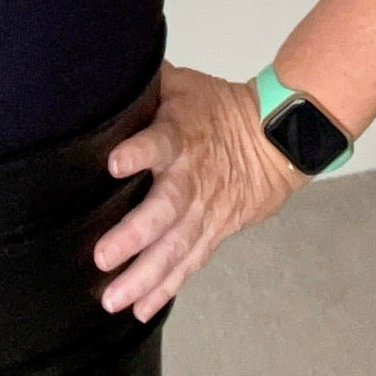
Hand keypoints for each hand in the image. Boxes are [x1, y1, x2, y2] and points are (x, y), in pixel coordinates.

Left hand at [92, 61, 304, 320]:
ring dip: (144, 275)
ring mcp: (204, 209)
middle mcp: (191, 177)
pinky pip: (188, 263)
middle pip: (165, 209)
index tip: (113, 162)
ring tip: (113, 298)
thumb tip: (102, 66)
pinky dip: (165, 287)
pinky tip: (139, 308)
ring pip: (175, 247)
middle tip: (103, 256)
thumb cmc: (215, 109)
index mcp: (180, 136)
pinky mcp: (213, 231)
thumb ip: (145, 83)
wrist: (274, 139)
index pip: (159, 142)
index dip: (138, 151)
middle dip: (134, 236)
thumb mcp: (180, 85)